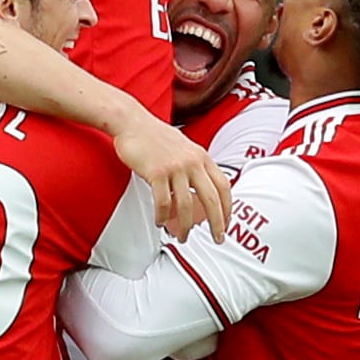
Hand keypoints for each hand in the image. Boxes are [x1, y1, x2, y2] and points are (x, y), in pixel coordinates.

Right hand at [109, 112, 232, 242]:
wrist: (131, 122)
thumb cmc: (154, 135)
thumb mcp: (184, 147)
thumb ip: (195, 165)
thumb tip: (200, 191)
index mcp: (202, 156)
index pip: (224, 186)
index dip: (228, 208)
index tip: (226, 222)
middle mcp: (192, 162)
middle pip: (211, 199)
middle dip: (217, 223)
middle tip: (217, 238)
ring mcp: (175, 167)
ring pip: (185, 206)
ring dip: (184, 226)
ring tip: (181, 236)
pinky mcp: (156, 172)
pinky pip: (163, 202)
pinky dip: (162, 216)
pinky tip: (160, 222)